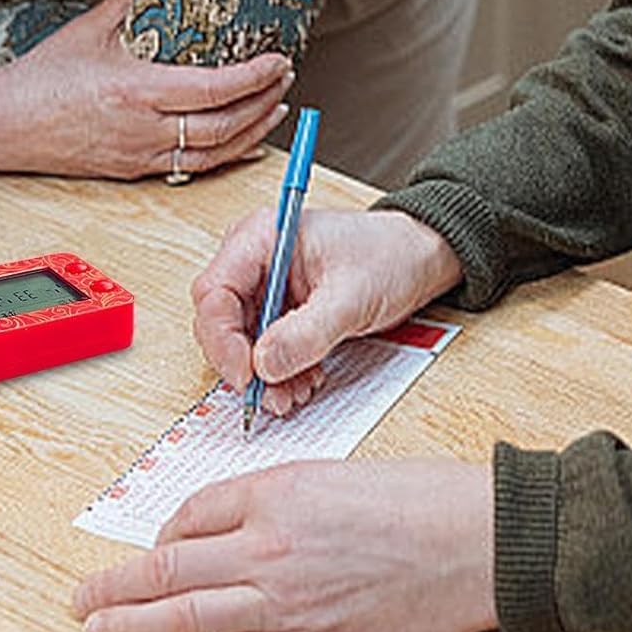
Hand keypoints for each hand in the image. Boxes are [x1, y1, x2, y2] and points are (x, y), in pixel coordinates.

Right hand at [0, 0, 292, 177]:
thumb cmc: (40, 78)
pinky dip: (228, 155)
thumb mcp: (89, 28)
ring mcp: (141, 155)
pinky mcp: (135, 171)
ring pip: (215, 152)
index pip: (213, 89)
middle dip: (264, 101)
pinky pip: (194, 168)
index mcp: (135, 90)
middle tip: (285, 78)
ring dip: (254, 130)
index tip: (278, 60)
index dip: (254, 77)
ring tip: (276, 106)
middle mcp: (143, 129)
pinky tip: (246, 141)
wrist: (1, 125)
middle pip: (224, 124)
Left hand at [72, 459, 495, 631]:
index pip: (189, 515)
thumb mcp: (330, 472)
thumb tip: (215, 528)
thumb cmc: (412, 499)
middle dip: (115, 590)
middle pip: (168, 571)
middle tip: (83, 601)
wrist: (471, 543)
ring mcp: (288, 604)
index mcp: (275, 493)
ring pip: (188, 620)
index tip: (147, 548)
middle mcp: (270, 549)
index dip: (161, 534)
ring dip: (138, 629)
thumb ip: (268, 500)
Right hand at [192, 206, 462, 415]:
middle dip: (243, 363)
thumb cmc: (388, 256)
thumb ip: (306, 332)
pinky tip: (305, 381)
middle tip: (270, 393)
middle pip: (219, 321)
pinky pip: (264, 348)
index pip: (214, 292)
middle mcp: (254, 260)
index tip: (246, 374)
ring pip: (240, 342)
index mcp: (261, 237)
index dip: (221, 338)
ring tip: (296, 392)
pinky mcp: (279, 310)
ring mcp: (265, 286)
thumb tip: (264, 364)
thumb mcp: (351, 296)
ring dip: (264, 374)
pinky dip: (279, 372)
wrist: (417, 258)